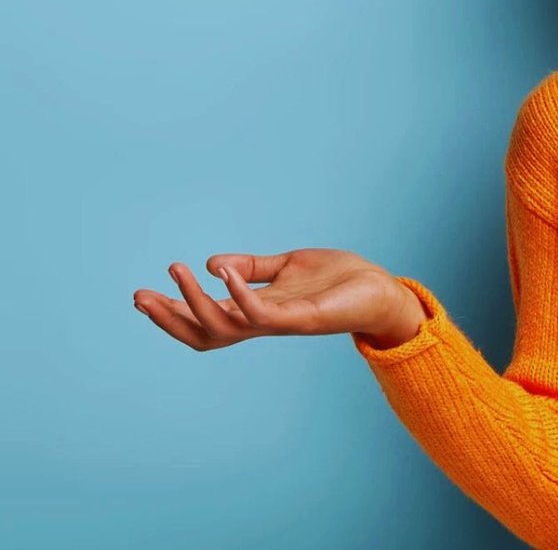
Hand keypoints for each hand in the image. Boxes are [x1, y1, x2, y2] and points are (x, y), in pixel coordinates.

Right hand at [132, 248, 424, 351]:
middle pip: (204, 332)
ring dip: (195, 301)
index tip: (140, 296)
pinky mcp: (302, 318)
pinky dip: (239, 295)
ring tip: (177, 270)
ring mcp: (280, 322)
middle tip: (138, 296)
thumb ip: (252, 267)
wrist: (381, 290)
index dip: (172, 311)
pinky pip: (262, 314)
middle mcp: (262, 322)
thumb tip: (214, 263)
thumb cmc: (339, 281)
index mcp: (256, 310)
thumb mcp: (287, 266)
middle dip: (169, 318)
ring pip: (225, 326)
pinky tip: (222, 274)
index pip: (203, 319)